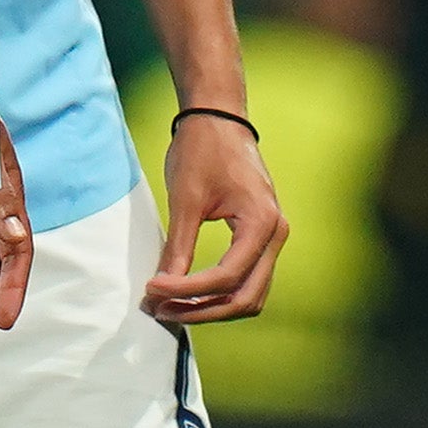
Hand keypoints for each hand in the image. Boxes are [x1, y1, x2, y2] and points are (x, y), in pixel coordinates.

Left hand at [144, 112, 288, 323]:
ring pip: (249, 294)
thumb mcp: (185, 199)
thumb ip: (178, 247)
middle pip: (245, 297)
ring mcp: (272, 236)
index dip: (187, 291)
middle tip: (161, 311)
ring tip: (171, 307)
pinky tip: (188, 292)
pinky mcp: (260, 236)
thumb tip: (161, 289)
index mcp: (262, 222)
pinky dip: (220, 292)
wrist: (218, 116)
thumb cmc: (203, 149)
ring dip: (212, 307)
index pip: (226, 277)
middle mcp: (276, 234)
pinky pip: (246, 278)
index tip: (152, 290)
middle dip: (202, 310)